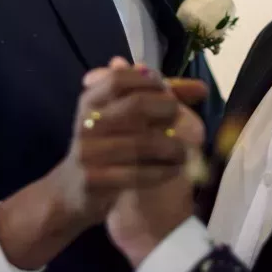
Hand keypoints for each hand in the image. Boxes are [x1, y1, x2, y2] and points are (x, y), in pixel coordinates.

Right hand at [0, 59, 188, 269]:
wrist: (71, 192)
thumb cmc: (105, 148)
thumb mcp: (119, 118)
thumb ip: (156, 100)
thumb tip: (200, 87)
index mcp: (90, 101)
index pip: (120, 79)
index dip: (150, 82)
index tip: (169, 91)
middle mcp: (86, 123)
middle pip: (136, 106)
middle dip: (167, 110)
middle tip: (183, 120)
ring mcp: (88, 152)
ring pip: (142, 142)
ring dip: (172, 147)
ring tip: (184, 152)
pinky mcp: (94, 180)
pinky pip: (137, 173)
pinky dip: (162, 171)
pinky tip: (174, 170)